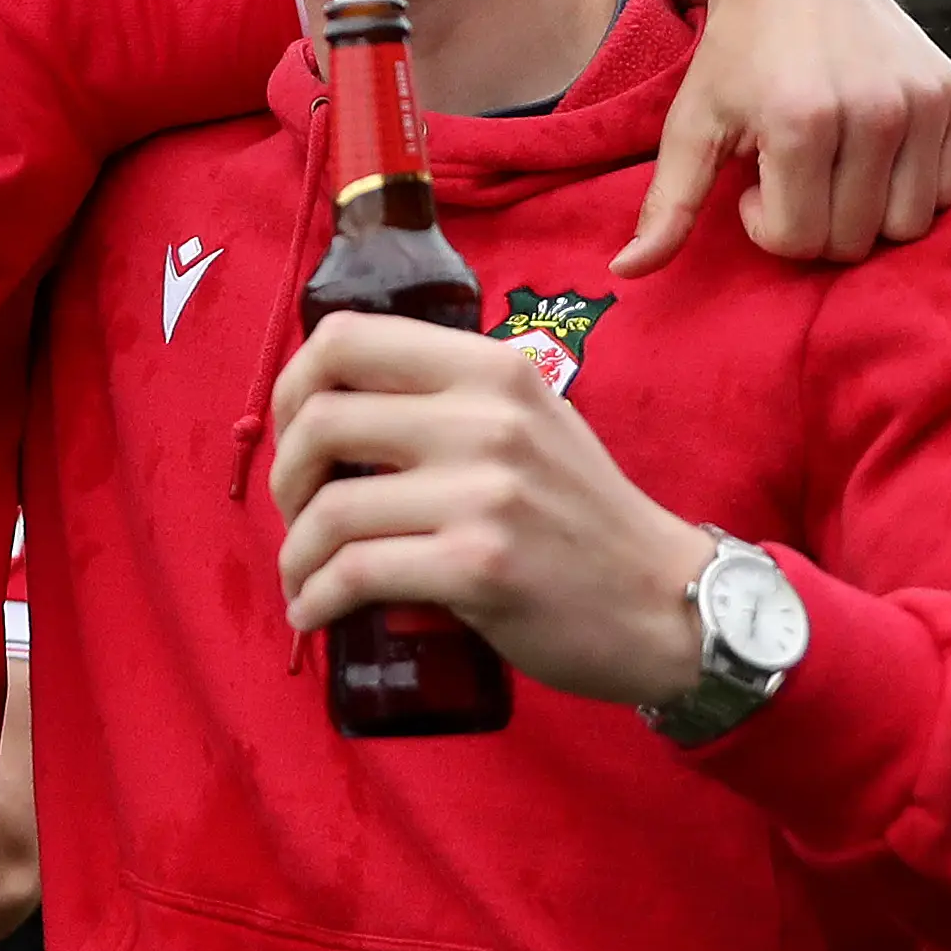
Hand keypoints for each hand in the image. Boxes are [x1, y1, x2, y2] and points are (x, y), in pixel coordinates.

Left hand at [266, 313, 718, 707]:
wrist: (665, 603)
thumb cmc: (582, 515)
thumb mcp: (529, 421)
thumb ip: (451, 397)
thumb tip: (336, 399)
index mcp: (491, 368)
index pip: (347, 337)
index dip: (293, 384)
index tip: (293, 432)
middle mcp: (486, 418)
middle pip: (321, 421)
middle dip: (285, 476)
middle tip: (296, 512)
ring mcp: (484, 493)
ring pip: (330, 509)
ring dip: (294, 553)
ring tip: (301, 576)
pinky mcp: (479, 567)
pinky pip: (355, 575)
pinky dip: (315, 599)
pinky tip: (312, 613)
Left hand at [619, 0, 950, 274]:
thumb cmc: (735, 53)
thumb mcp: (691, 123)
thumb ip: (666, 204)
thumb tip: (628, 273)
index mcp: (802, 122)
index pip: (799, 242)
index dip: (767, 225)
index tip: (752, 180)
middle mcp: (872, 111)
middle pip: (855, 242)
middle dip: (816, 223)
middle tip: (791, 172)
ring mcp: (922, 101)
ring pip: (908, 226)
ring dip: (866, 212)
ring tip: (831, 165)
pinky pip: (948, 190)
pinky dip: (910, 187)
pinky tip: (871, 151)